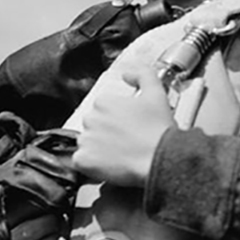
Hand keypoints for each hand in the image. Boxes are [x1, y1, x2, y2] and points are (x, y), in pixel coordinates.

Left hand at [72, 65, 174, 187]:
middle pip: (93, 126)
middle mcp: (91, 118)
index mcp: (104, 102)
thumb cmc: (158, 129)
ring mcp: (86, 140)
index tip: (127, 128)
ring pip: (86, 143)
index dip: (116, 120)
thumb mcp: (156, 93)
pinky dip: (91, 165)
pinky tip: (108, 165)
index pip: (102, 110)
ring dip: (98, 149)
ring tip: (119, 155)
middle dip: (105, 133)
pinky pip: (81, 162)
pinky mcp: (83, 160)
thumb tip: (127, 73)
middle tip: (124, 143)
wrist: (159, 159)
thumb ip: (142, 74)